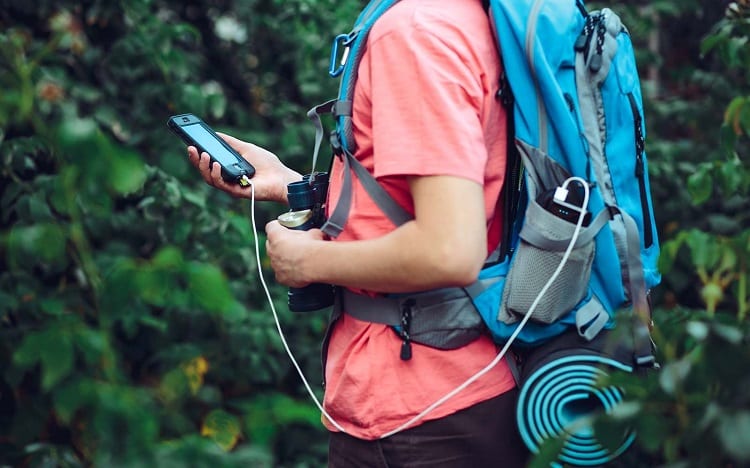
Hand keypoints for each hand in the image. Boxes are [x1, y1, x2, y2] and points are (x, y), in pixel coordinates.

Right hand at [187, 132, 301, 202]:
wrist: (281, 177)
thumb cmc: (267, 164)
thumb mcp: (246, 148)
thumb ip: (231, 143)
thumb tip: (216, 134)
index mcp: (228, 168)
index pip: (208, 162)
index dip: (198, 154)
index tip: (190, 143)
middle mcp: (227, 178)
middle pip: (205, 171)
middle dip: (196, 160)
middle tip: (191, 148)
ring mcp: (231, 186)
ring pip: (210, 179)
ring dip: (204, 166)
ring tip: (204, 154)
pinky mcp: (236, 192)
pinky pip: (221, 184)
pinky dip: (216, 174)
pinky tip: (216, 164)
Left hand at [265, 220, 324, 287]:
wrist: (315, 264)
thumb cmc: (312, 247)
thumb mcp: (313, 233)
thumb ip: (309, 233)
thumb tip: (315, 234)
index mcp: (276, 235)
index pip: (271, 226)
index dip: (278, 227)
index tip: (284, 228)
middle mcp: (272, 249)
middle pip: (271, 244)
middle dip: (280, 244)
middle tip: (293, 244)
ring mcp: (275, 264)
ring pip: (276, 260)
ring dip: (284, 259)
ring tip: (298, 259)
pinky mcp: (280, 277)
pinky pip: (282, 274)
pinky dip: (288, 273)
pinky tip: (298, 271)